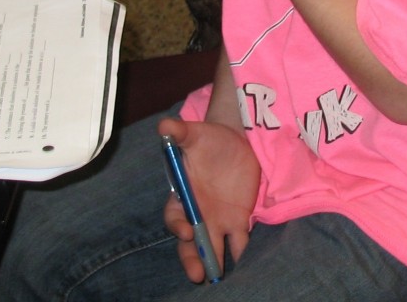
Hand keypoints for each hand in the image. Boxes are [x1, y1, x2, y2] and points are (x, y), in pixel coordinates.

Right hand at [159, 116, 259, 283]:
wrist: (236, 140)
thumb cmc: (208, 137)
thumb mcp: (193, 132)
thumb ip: (178, 131)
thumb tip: (164, 126)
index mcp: (182, 194)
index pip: (175, 216)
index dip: (177, 225)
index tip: (186, 230)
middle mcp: (197, 212)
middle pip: (190, 241)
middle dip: (192, 257)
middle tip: (197, 274)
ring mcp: (218, 219)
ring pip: (211, 247)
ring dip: (211, 263)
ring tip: (214, 279)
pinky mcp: (238, 221)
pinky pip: (238, 243)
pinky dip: (239, 255)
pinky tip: (242, 264)